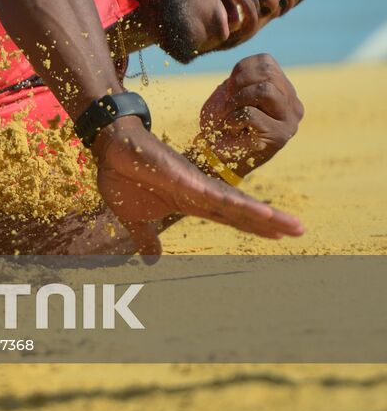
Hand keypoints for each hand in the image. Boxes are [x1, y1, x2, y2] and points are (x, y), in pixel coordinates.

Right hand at [92, 115, 303, 254]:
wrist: (109, 147)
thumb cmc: (122, 176)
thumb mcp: (134, 219)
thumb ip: (147, 238)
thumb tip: (151, 262)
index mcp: (190, 202)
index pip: (230, 217)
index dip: (254, 226)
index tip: (280, 236)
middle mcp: (199, 192)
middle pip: (241, 211)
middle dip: (270, 221)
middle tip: (300, 230)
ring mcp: (194, 183)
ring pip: (235, 203)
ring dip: (263, 215)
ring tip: (290, 226)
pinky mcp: (184, 177)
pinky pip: (215, 194)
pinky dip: (238, 204)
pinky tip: (259, 211)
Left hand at [198, 53, 303, 169]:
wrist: (214, 155)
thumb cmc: (221, 123)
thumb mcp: (231, 92)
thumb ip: (246, 77)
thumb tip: (256, 66)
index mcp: (282, 89)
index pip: (265, 62)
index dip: (239, 71)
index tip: (230, 89)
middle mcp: (292, 104)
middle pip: (267, 73)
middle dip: (238, 85)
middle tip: (229, 102)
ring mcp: (289, 121)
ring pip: (265, 90)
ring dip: (238, 100)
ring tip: (230, 114)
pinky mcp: (279, 136)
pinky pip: (251, 114)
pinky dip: (232, 119)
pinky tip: (232, 129)